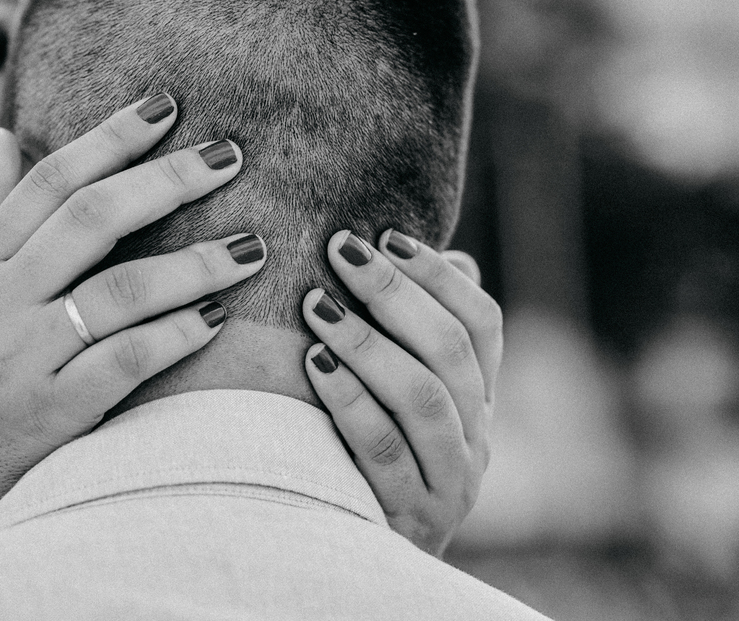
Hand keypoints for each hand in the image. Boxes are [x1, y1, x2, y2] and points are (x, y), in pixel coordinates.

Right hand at [0, 94, 266, 615]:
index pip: (47, 183)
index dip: (109, 138)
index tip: (165, 107)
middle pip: (91, 219)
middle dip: (167, 179)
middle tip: (231, 154)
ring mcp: (20, 359)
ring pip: (120, 290)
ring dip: (195, 262)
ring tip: (252, 245)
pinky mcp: (47, 415)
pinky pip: (124, 362)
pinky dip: (174, 334)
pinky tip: (215, 319)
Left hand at [301, 230, 500, 556]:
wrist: (375, 561)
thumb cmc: (380, 456)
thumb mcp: (409, 399)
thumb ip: (421, 336)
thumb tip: (450, 256)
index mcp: (481, 399)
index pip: (482, 323)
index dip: (437, 276)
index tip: (385, 234)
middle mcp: (477, 436)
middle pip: (449, 351)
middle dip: (393, 294)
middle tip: (340, 250)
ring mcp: (449, 479)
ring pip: (422, 397)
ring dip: (367, 343)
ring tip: (317, 303)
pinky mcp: (409, 514)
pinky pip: (381, 449)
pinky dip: (349, 401)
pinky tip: (314, 363)